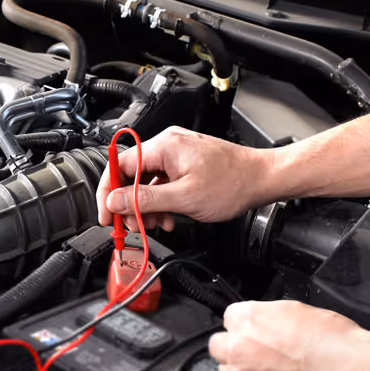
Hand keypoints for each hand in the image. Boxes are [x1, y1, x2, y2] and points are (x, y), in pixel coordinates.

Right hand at [96, 127, 274, 229]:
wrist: (263, 179)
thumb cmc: (233, 183)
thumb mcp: (184, 198)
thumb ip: (145, 199)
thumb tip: (114, 201)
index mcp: (164, 146)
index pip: (119, 165)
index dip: (108, 192)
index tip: (106, 214)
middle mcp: (168, 144)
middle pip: (131, 174)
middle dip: (129, 203)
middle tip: (132, 225)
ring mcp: (177, 153)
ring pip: (146, 181)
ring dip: (146, 206)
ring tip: (156, 224)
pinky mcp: (185, 163)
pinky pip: (162, 182)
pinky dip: (161, 201)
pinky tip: (168, 216)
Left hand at [209, 301, 363, 370]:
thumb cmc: (332, 341)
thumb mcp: (297, 310)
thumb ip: (268, 316)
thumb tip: (264, 321)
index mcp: (248, 319)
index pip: (230, 317)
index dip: (246, 324)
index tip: (256, 330)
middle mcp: (239, 348)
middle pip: (220, 345)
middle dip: (235, 346)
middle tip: (257, 349)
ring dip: (242, 369)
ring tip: (270, 369)